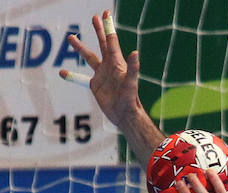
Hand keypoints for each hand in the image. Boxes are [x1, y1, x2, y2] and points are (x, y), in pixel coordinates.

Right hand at [64, 10, 141, 129]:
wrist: (125, 115)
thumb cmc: (130, 99)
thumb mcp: (131, 82)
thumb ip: (134, 68)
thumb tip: (136, 52)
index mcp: (117, 62)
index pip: (112, 40)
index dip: (108, 27)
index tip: (105, 13)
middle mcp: (109, 66)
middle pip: (103, 44)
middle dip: (99, 31)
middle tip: (94, 17)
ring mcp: (102, 75)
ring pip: (89, 57)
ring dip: (80, 48)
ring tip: (70, 37)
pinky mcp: (96, 85)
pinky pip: (81, 79)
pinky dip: (72, 76)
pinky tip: (62, 73)